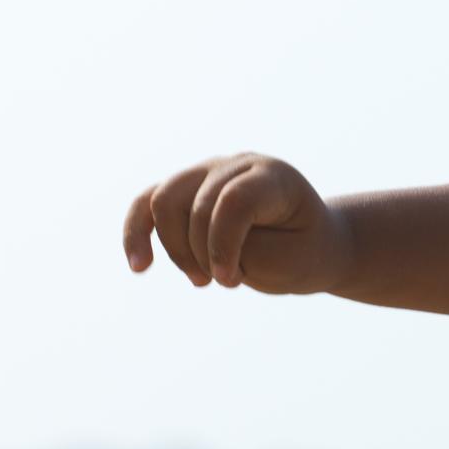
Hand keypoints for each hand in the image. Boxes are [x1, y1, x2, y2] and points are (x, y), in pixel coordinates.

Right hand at [123, 154, 350, 294]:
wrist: (310, 244)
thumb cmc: (303, 252)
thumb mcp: (287, 259)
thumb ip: (241, 247)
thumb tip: (190, 237)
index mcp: (272, 177)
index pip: (233, 200)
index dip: (222, 244)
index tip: (230, 282)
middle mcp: (237, 165)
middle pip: (191, 201)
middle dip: (199, 251)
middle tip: (226, 283)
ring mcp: (208, 172)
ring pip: (162, 201)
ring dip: (174, 249)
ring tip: (200, 281)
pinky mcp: (186, 190)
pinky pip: (147, 205)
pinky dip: (137, 234)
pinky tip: (139, 267)